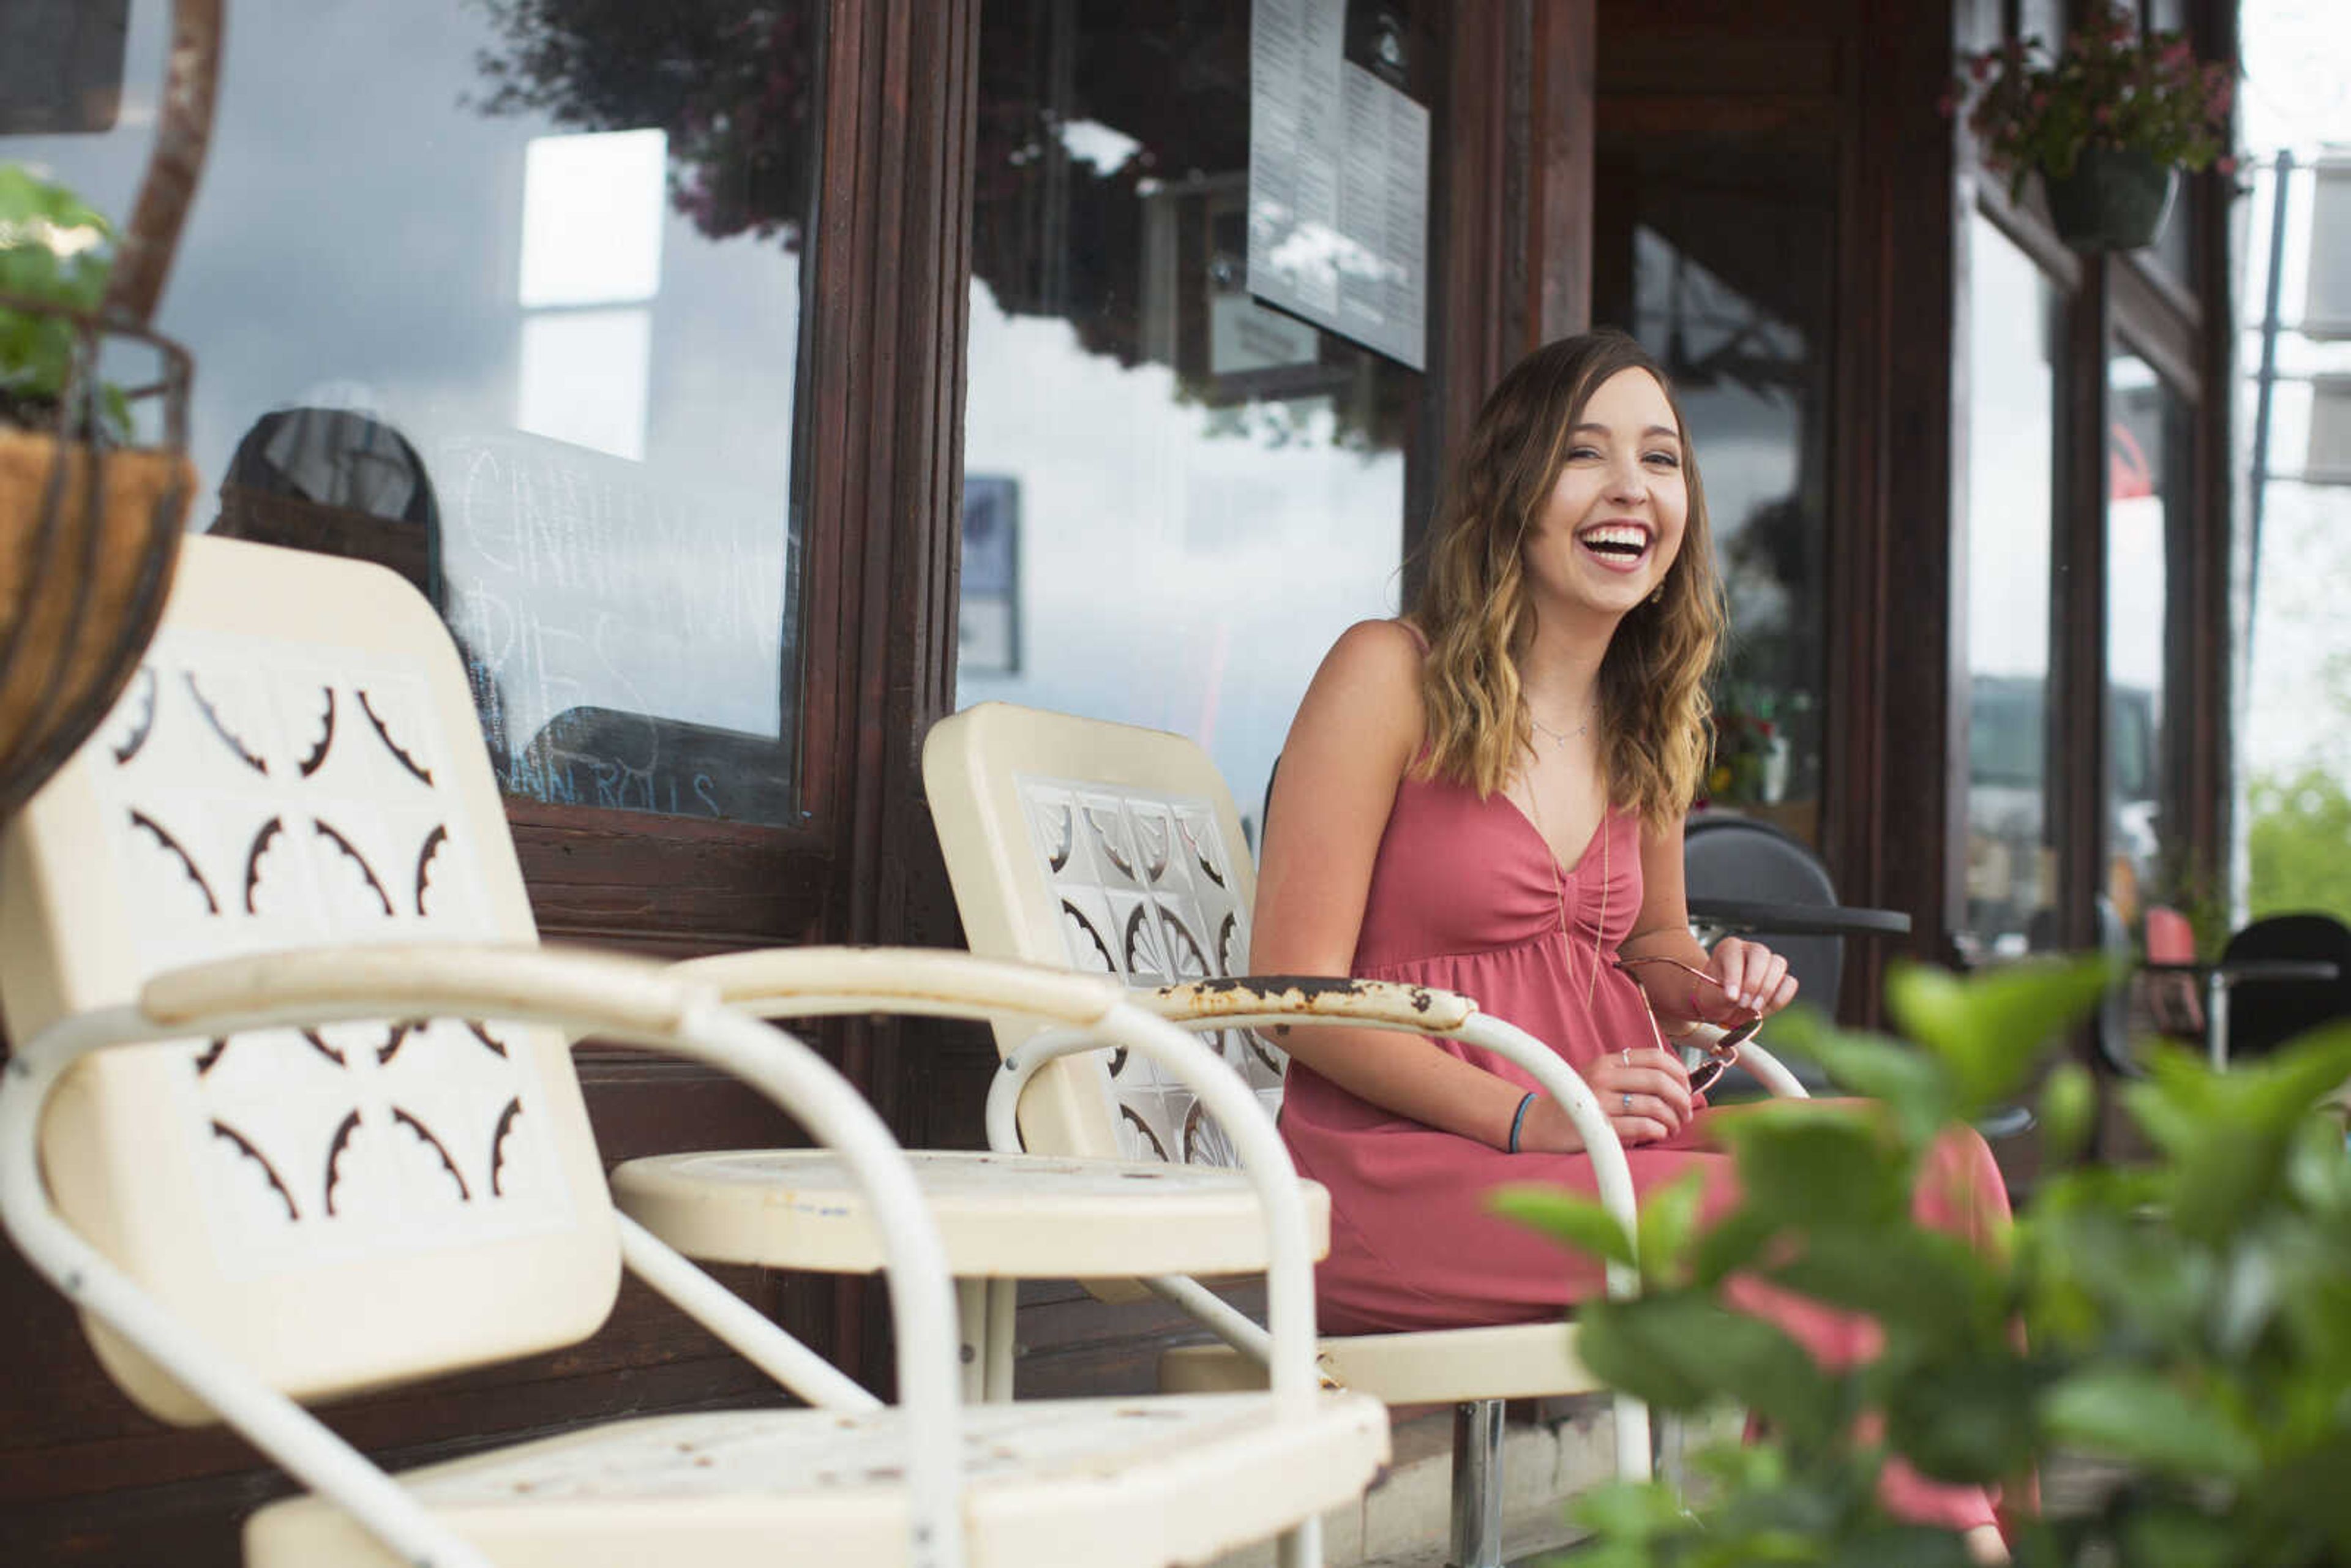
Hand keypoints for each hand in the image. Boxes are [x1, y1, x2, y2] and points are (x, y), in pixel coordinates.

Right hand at [1522, 1046, 1694, 1149]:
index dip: (1680, 1073)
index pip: (1655, 1057)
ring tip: (1671, 1129)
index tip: (1687, 1089)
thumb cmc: (1575, 1104)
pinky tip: (1658, 1134)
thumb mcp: (1599, 1080)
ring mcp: (1599, 1099)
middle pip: (1659, 1080)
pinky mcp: (1597, 1124)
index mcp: (1607, 1061)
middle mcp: (1603, 1075)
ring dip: (1671, 1120)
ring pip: (1653, 1105)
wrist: (1538, 1124)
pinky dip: (1657, 1130)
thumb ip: (1630, 1078)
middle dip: (1681, 1099)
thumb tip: (1677, 1086)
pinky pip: (1640, 1126)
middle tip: (1685, 1115)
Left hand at [1706, 936, 1796, 1020]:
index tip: (1731, 997)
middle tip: (1744, 1004)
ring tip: (1753, 1008)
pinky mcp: (1781, 978)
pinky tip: (1765, 1008)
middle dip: (1754, 982)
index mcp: (1729, 948)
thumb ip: (1723, 995)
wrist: (1724, 1008)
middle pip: (1761, 954)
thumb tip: (1738, 997)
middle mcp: (1751, 950)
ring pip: (1778, 964)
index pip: (1735, 954)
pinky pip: (1790, 983)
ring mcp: (1769, 962)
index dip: (1734, 976)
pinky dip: (1780, 998)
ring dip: (1768, 989)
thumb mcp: (1711, 997)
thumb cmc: (1715, 997)